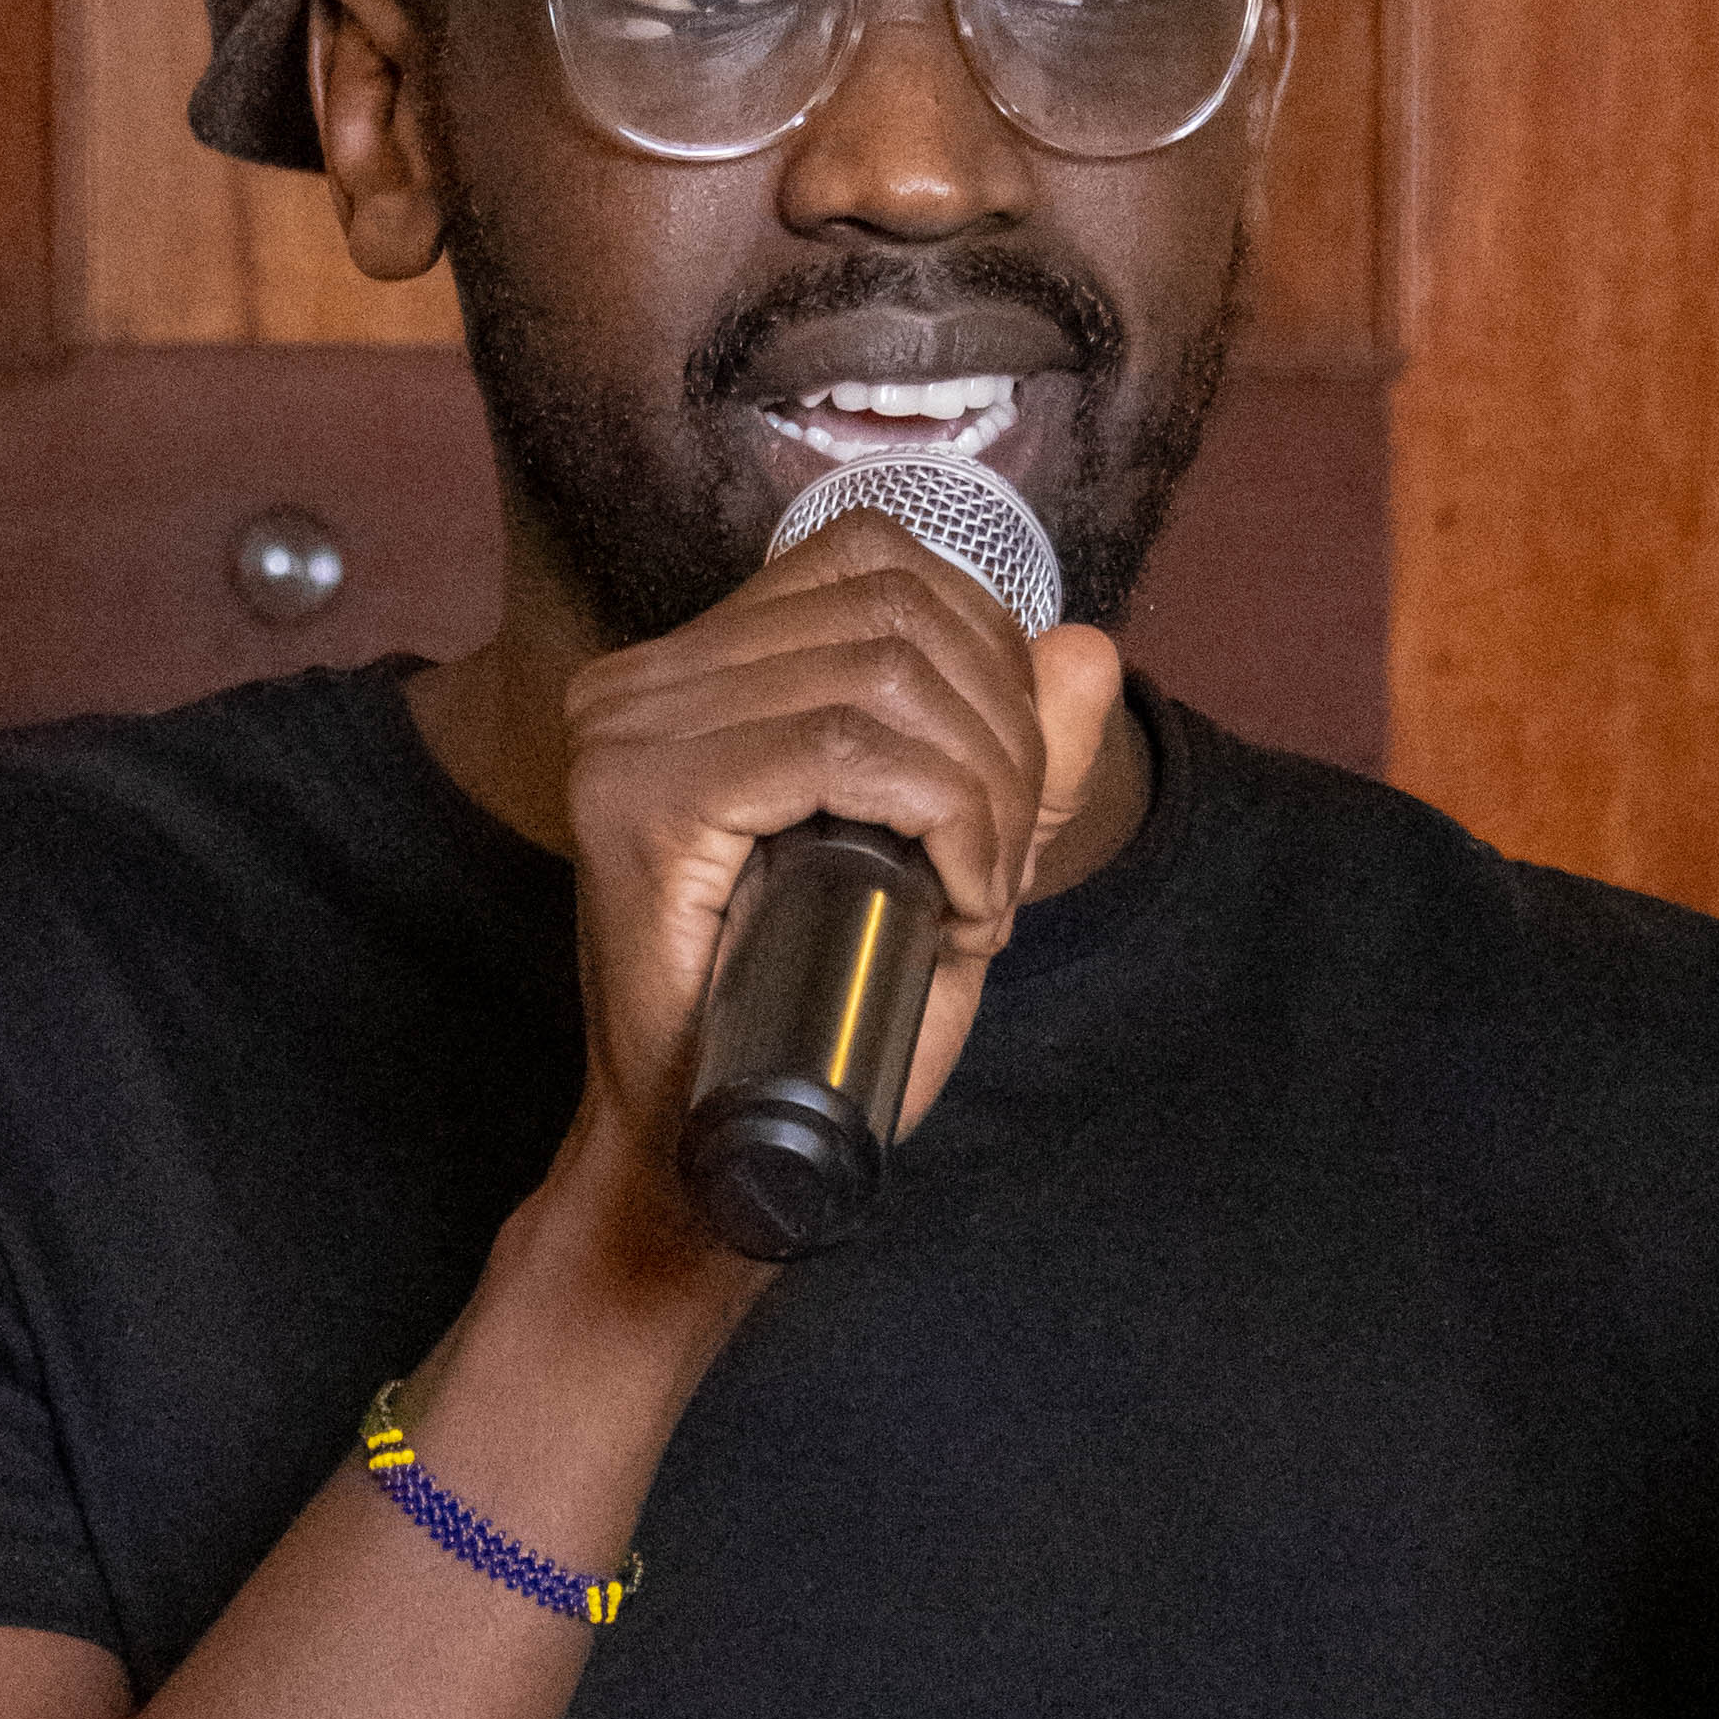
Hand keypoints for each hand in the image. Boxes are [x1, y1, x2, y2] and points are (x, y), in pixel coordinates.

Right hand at [553, 517, 1122, 1192]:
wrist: (710, 1156)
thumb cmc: (810, 1021)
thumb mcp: (940, 867)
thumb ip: (1014, 757)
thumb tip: (1088, 649)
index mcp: (694, 665)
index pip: (873, 562)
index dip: (986, 650)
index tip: (1010, 785)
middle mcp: (643, 679)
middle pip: (890, 610)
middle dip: (1001, 734)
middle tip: (1007, 864)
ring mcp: (630, 733)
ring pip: (880, 677)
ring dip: (982, 789)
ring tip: (983, 894)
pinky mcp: (644, 803)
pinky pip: (843, 750)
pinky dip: (944, 818)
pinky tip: (960, 904)